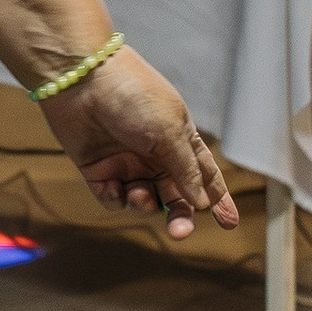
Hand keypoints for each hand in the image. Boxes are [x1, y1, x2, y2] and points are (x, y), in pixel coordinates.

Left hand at [36, 44, 238, 239]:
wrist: (82, 78)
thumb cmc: (133, 95)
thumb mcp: (169, 131)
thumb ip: (186, 169)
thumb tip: (202, 203)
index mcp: (179, 139)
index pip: (204, 175)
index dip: (217, 199)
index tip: (229, 224)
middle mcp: (154, 154)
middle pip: (174, 195)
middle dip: (180, 215)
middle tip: (180, 232)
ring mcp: (125, 161)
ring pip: (144, 200)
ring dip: (145, 205)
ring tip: (140, 195)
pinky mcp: (97, 168)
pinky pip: (112, 197)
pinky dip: (116, 199)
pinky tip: (114, 188)